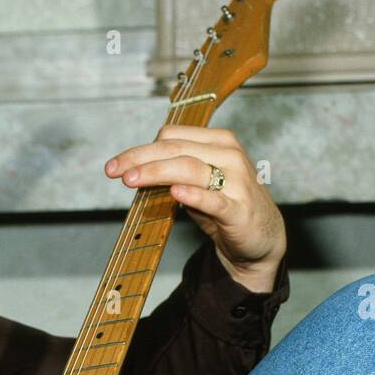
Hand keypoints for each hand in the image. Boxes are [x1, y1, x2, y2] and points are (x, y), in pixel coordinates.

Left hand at [105, 124, 285, 292]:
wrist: (260, 237)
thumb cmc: (224, 206)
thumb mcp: (197, 183)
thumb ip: (171, 172)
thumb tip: (134, 170)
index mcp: (218, 141)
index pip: (172, 137)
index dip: (140, 149)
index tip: (116, 165)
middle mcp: (229, 155)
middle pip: (176, 150)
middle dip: (140, 159)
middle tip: (114, 171)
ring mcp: (237, 181)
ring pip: (190, 168)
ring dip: (157, 172)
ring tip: (131, 180)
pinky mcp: (239, 209)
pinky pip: (213, 199)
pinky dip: (193, 195)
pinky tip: (175, 193)